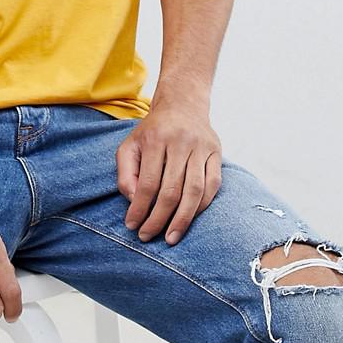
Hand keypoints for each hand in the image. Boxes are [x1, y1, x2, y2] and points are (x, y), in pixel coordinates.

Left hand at [117, 99, 221, 244]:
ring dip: (182, 219)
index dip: (140, 208)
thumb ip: (125, 173)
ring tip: (171, 237)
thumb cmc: (152, 131)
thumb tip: (133, 201)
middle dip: (158, 219)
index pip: (148, 182)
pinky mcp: (216, 152)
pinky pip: (212, 185)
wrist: (182, 105)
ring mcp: (201, 147)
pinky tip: (189, 219)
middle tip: (148, 236)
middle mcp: (180, 141)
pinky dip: (201, 206)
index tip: (132, 225)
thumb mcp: (130, 145)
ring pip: (194, 191)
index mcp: (156, 138)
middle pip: (171, 190)